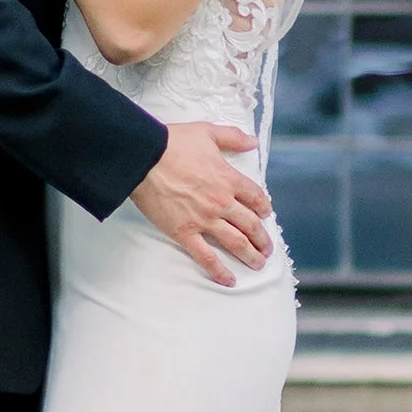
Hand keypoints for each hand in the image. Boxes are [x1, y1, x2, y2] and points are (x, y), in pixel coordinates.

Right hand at [131, 123, 273, 286]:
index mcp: (228, 179)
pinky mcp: (184, 232)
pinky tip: (230, 280)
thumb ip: (233, 138)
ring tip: (258, 264)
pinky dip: (219, 271)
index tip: (266, 214)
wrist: (144, 157)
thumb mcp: (207, 132)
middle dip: (262, 239)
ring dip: (250, 255)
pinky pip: (206, 257)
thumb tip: (252, 141)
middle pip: (251, 225)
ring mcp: (204, 220)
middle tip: (267, 248)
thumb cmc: (173, 143)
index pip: (256, 197)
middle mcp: (221, 202)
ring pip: (235, 243)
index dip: (264, 207)